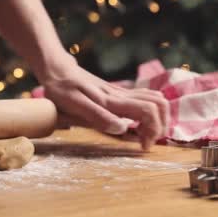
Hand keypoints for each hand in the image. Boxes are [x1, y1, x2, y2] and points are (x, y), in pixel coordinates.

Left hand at [41, 57, 168, 150]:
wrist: (57, 70)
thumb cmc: (61, 89)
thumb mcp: (74, 105)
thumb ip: (98, 117)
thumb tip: (122, 129)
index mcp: (112, 100)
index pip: (149, 110)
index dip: (153, 130)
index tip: (142, 146)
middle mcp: (121, 95)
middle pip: (159, 105)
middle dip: (160, 126)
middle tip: (146, 142)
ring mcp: (120, 93)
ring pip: (155, 100)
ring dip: (157, 118)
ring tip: (144, 134)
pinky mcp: (117, 93)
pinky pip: (144, 99)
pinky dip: (150, 112)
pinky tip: (137, 123)